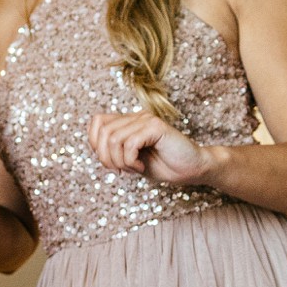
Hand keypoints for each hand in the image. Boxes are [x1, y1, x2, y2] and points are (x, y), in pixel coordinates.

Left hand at [86, 112, 215, 185]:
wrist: (192, 169)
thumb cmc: (162, 165)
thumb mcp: (129, 160)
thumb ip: (113, 150)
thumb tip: (95, 149)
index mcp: (129, 122)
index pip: (97, 121)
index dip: (94, 143)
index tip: (110, 161)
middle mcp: (136, 116)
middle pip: (102, 131)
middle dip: (105, 157)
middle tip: (120, 170)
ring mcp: (147, 119)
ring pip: (113, 138)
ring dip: (120, 161)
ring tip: (134, 168)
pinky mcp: (156, 126)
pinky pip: (130, 143)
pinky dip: (131, 161)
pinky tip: (142, 167)